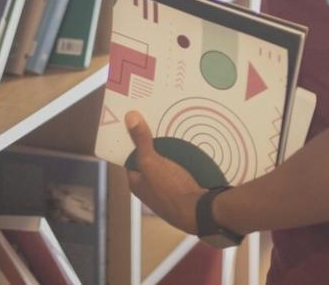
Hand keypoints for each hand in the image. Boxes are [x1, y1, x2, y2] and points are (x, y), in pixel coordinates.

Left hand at [125, 111, 205, 233]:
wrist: (199, 212)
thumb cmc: (171, 190)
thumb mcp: (151, 162)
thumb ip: (141, 141)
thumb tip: (129, 117)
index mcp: (137, 183)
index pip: (130, 156)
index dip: (133, 139)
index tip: (139, 120)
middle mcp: (150, 187)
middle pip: (150, 158)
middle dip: (155, 142)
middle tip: (160, 120)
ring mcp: (167, 189)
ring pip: (167, 163)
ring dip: (172, 150)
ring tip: (176, 127)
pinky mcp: (184, 189)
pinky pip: (182, 169)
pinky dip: (184, 158)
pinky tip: (191, 145)